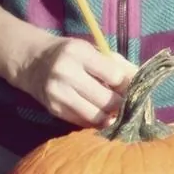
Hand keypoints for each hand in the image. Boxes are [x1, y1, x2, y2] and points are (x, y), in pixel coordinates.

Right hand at [9, 35, 137, 127]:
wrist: (31, 61)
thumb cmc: (70, 55)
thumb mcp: (93, 50)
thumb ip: (119, 64)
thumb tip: (142, 82)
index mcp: (79, 53)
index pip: (115, 76)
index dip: (128, 85)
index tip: (134, 89)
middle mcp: (65, 72)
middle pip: (107, 100)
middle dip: (123, 105)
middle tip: (130, 105)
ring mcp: (58, 93)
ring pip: (96, 116)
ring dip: (112, 118)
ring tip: (118, 113)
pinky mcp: (53, 109)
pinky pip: (83, 122)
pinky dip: (96, 122)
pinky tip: (101, 116)